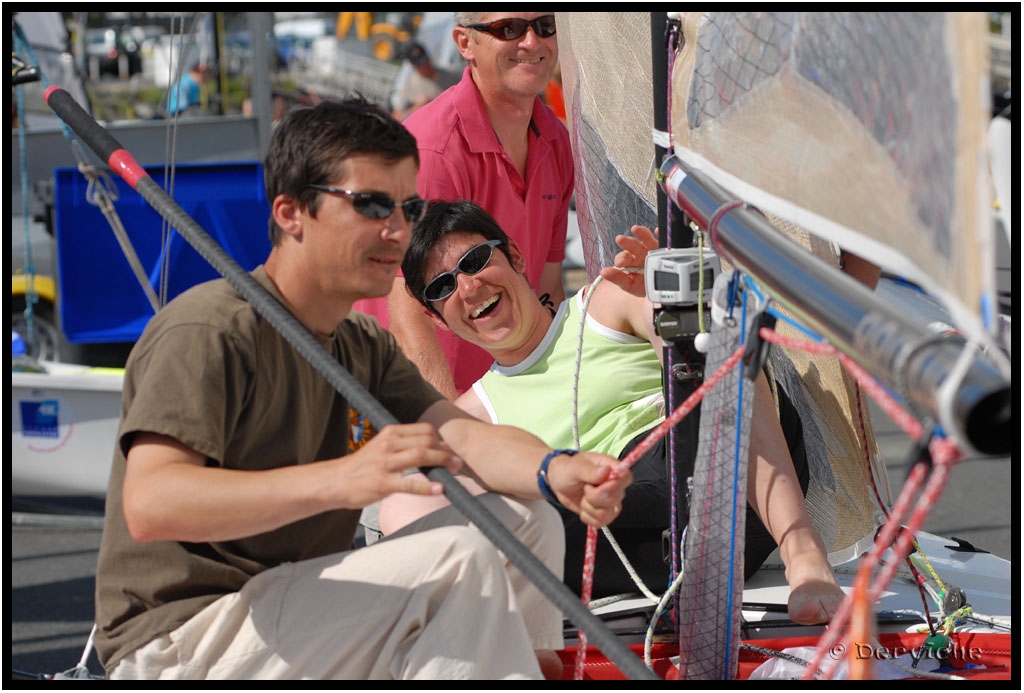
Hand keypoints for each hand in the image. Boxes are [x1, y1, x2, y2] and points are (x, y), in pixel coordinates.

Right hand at [338, 423, 462, 507]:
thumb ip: (404, 445)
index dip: (441, 439)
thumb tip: (432, 448)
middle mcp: (388, 445)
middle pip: (426, 441)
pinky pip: (410, 484)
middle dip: (446, 451)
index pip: (424, 430)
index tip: (450, 450)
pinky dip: (427, 487)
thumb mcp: (382, 446)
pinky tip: (440, 489)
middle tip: (458, 462)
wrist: (336, 482)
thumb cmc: (362, 466)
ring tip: (454, 470)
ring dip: (442, 462)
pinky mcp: (383, 484)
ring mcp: (385, 464)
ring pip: (420, 457)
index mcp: (390, 433)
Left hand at [546, 452, 630, 526]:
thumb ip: (590, 470)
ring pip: (609, 513)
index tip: (599, 486)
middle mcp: (614, 485)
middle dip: (595, 497)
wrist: (558, 482)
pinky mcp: (604, 513)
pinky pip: (602, 522)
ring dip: (590, 507)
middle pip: (616, 498)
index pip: (626, 477)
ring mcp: (611, 500)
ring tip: (583, 497)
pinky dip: (588, 517)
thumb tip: (606, 471)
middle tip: (585, 488)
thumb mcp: (575, 467)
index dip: (615, 485)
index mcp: (611, 468)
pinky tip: (583, 507)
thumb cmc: (568, 470)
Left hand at [598, 225, 658, 297]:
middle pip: (632, 245)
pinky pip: (663, 240)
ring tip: (635, 229)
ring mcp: (652, 249)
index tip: (620, 263)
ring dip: (641, 232)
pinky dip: (660, 234)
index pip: (623, 256)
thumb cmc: (643, 286)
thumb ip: (617, 278)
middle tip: (620, 239)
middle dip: (626, 242)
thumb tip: (603, 272)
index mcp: (630, 261)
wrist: (660, 291)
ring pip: (646, 238)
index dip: (621, 258)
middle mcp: (640, 253)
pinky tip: (657, 231)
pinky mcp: (664, 248)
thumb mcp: (629, 285)